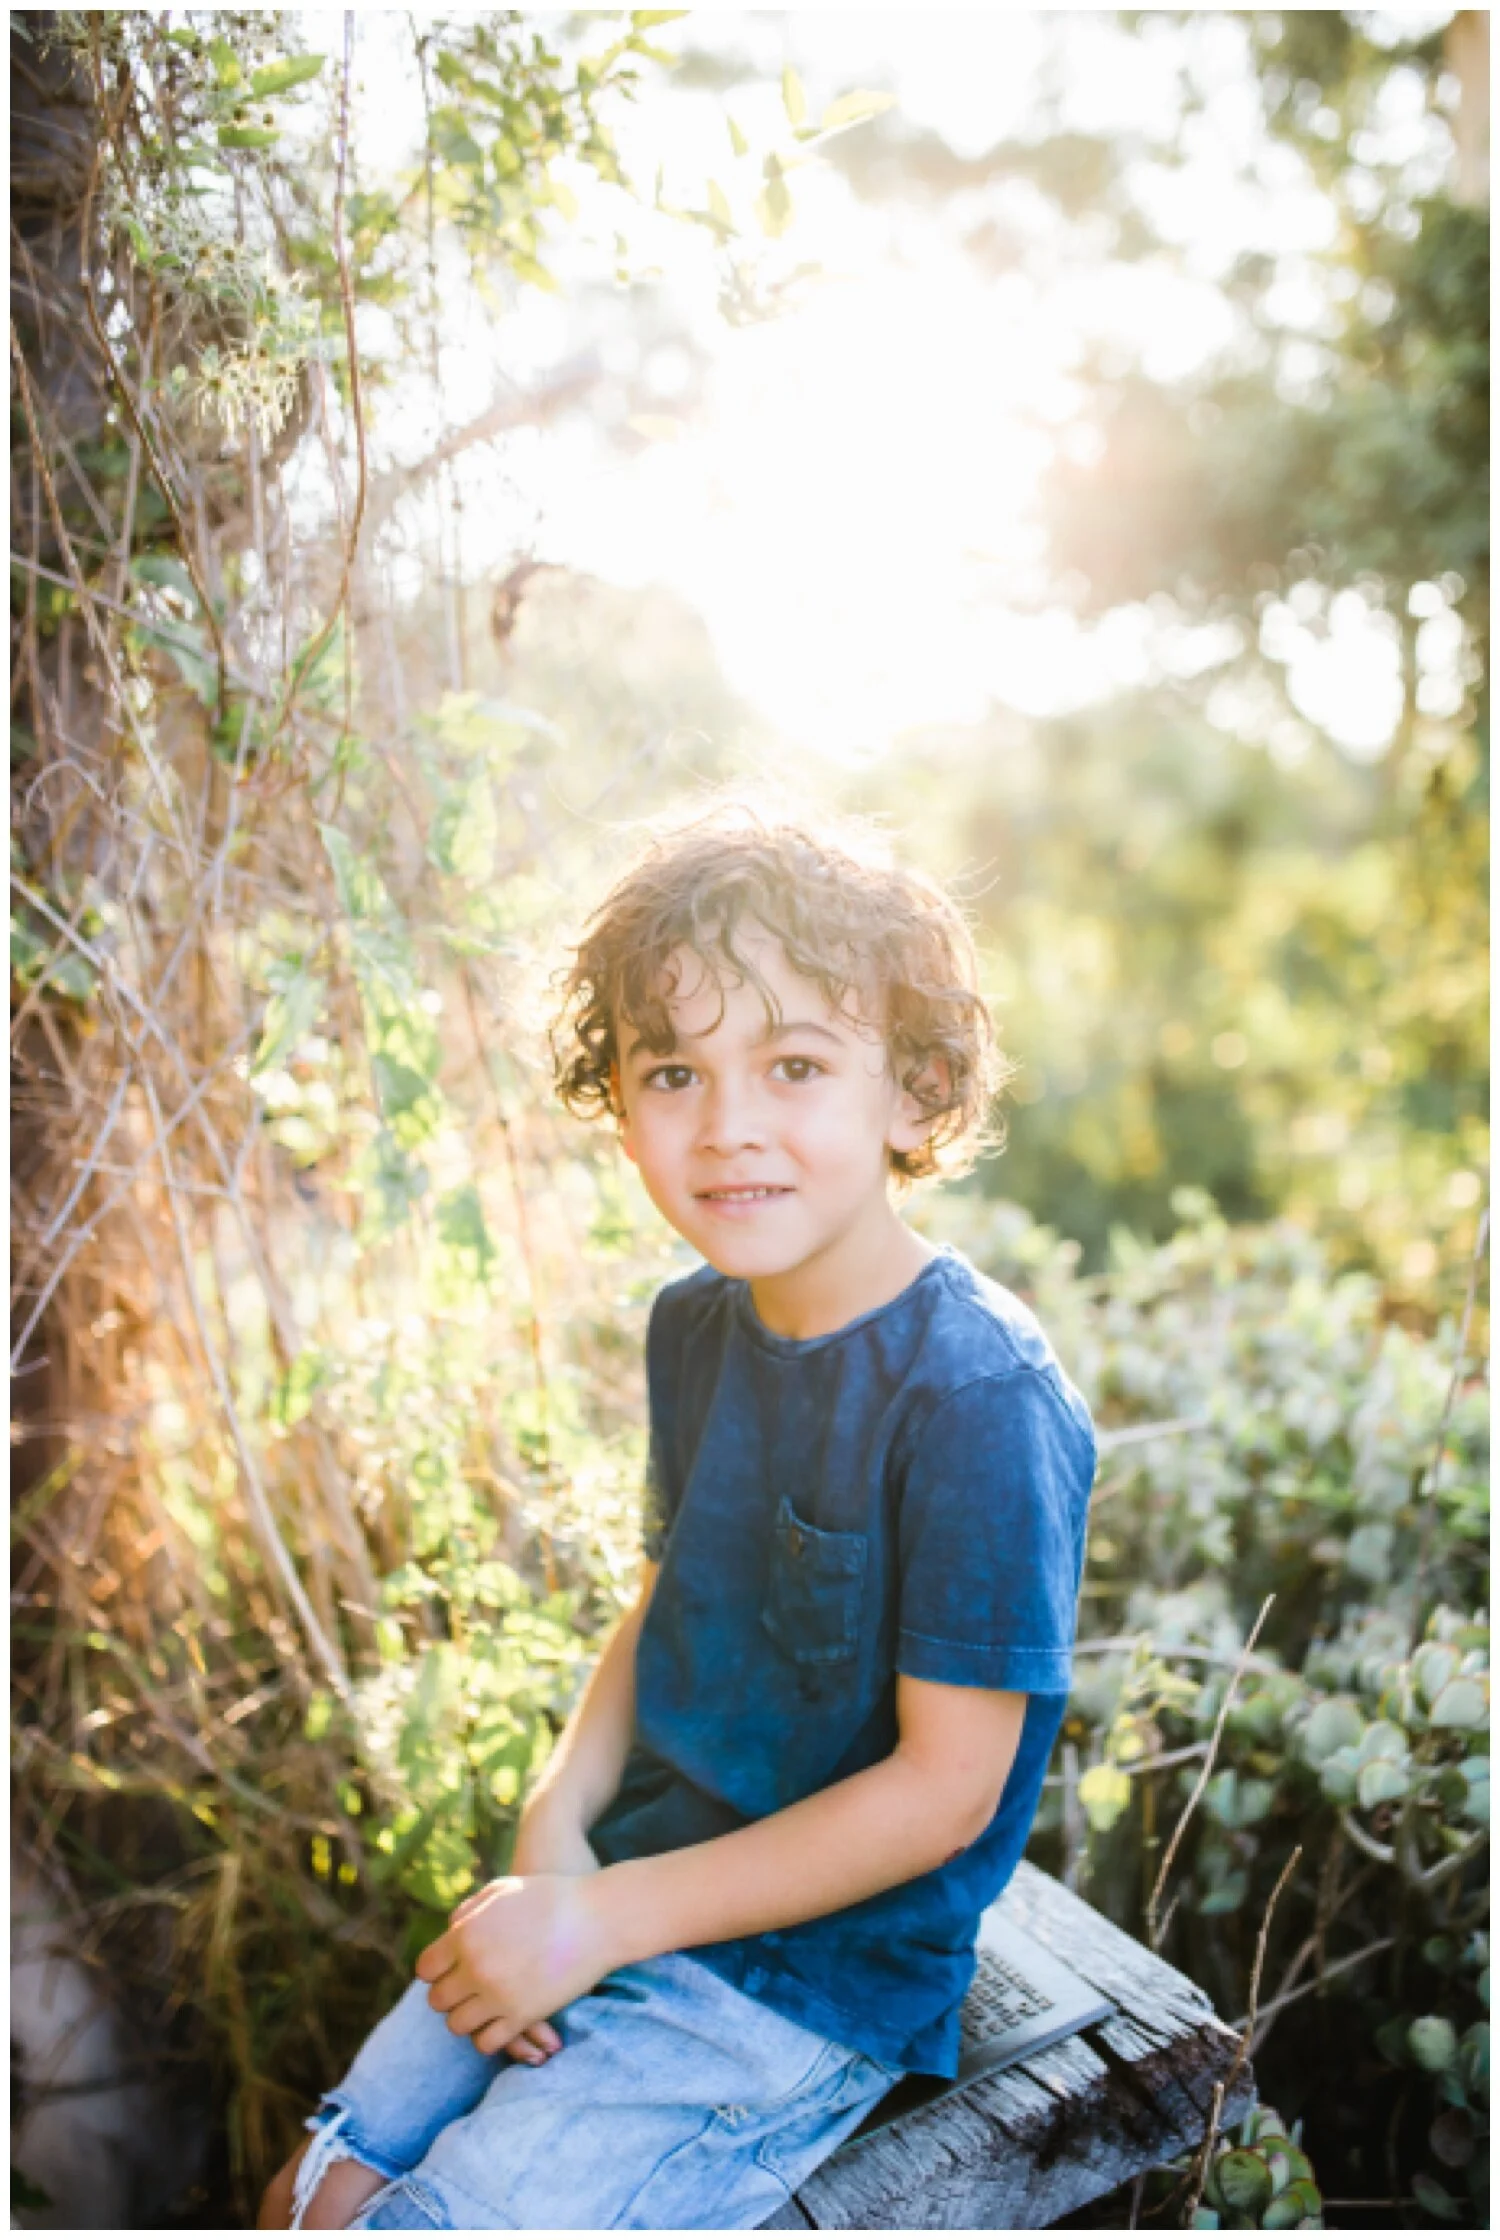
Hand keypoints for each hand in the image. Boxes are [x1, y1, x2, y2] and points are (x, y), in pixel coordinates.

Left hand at [456, 1804, 599, 2062]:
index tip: (451, 1969)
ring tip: (482, 2006)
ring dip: (466, 2017)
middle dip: (450, 1994)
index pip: (426, 1968)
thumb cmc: (550, 1897)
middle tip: (467, 1989)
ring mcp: (497, 1995)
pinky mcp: (522, 2016)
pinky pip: (486, 2042)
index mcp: (466, 1934)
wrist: (596, 1919)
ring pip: (457, 2025)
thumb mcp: (503, 1890)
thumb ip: (469, 1911)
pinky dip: (488, 2036)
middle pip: (437, 2000)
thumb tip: (449, 1932)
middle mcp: (475, 1967)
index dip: (436, 1970)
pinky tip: (500, 2022)